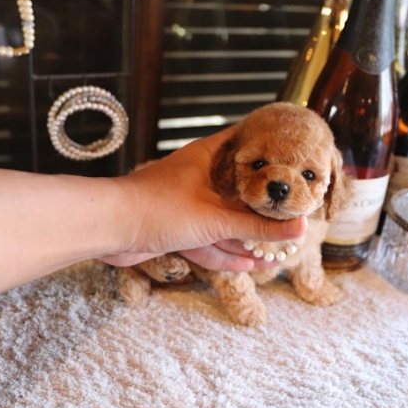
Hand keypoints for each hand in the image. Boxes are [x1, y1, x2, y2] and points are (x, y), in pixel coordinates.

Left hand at [100, 127, 307, 269]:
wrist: (108, 228)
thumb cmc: (159, 207)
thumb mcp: (216, 218)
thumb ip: (257, 226)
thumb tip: (298, 228)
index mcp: (208, 158)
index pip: (246, 143)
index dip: (269, 149)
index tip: (294, 155)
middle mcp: (200, 178)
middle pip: (239, 190)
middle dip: (263, 207)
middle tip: (291, 215)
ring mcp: (188, 205)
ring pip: (224, 221)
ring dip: (246, 238)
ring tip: (276, 250)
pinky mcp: (176, 229)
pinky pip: (208, 240)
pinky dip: (225, 253)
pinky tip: (248, 264)